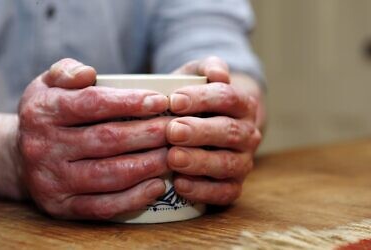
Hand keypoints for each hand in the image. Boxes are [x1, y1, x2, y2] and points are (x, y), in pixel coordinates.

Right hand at [18, 58, 169, 218]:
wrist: (22, 157)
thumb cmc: (49, 115)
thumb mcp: (47, 84)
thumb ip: (66, 71)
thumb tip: (88, 73)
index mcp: (42, 111)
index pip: (92, 103)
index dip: (130, 102)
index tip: (160, 101)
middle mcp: (43, 147)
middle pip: (107, 139)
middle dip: (148, 134)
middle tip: (177, 129)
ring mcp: (52, 181)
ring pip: (110, 175)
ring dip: (148, 165)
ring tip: (174, 155)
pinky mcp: (62, 207)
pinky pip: (103, 206)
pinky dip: (134, 198)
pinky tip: (157, 185)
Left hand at [168, 56, 263, 204]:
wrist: (204, 124)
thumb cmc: (194, 99)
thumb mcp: (197, 76)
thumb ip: (207, 67)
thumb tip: (219, 73)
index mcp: (242, 104)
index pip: (227, 98)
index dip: (201, 99)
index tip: (174, 101)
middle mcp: (247, 133)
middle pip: (229, 132)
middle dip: (200, 132)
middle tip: (172, 131)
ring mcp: (243, 161)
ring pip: (228, 163)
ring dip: (200, 162)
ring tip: (173, 158)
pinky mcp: (233, 185)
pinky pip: (225, 192)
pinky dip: (204, 191)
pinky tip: (179, 184)